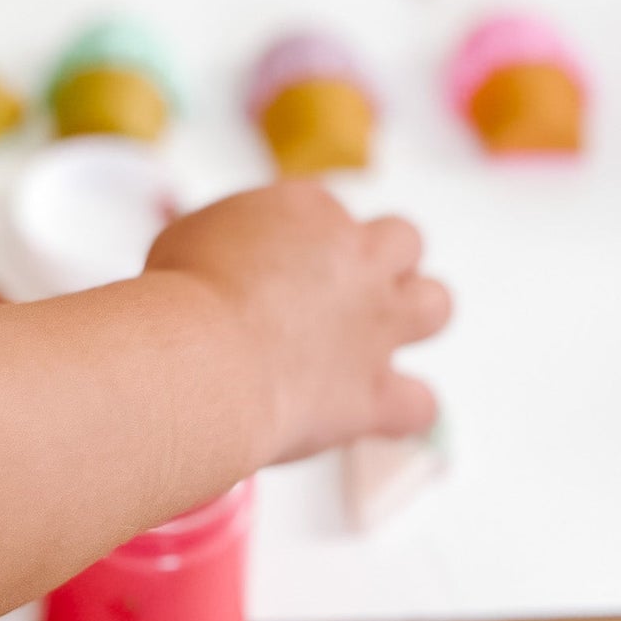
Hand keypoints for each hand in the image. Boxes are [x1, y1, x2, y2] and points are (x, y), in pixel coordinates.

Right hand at [144, 182, 450, 464]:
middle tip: (340, 293)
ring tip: (374, 338)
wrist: (207, 356)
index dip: (308, 241)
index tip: (277, 267)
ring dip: (413, 317)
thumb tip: (225, 259)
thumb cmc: (182, 293)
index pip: (328, 210)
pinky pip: (420, 403)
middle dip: (382, 261)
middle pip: (403, 238)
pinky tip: (374, 412)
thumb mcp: (189, 235)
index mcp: (309, 209)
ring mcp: (376, 324)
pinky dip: (403, 408)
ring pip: (437, 303)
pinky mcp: (376, 391)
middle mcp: (356, 257)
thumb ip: (226, 242)